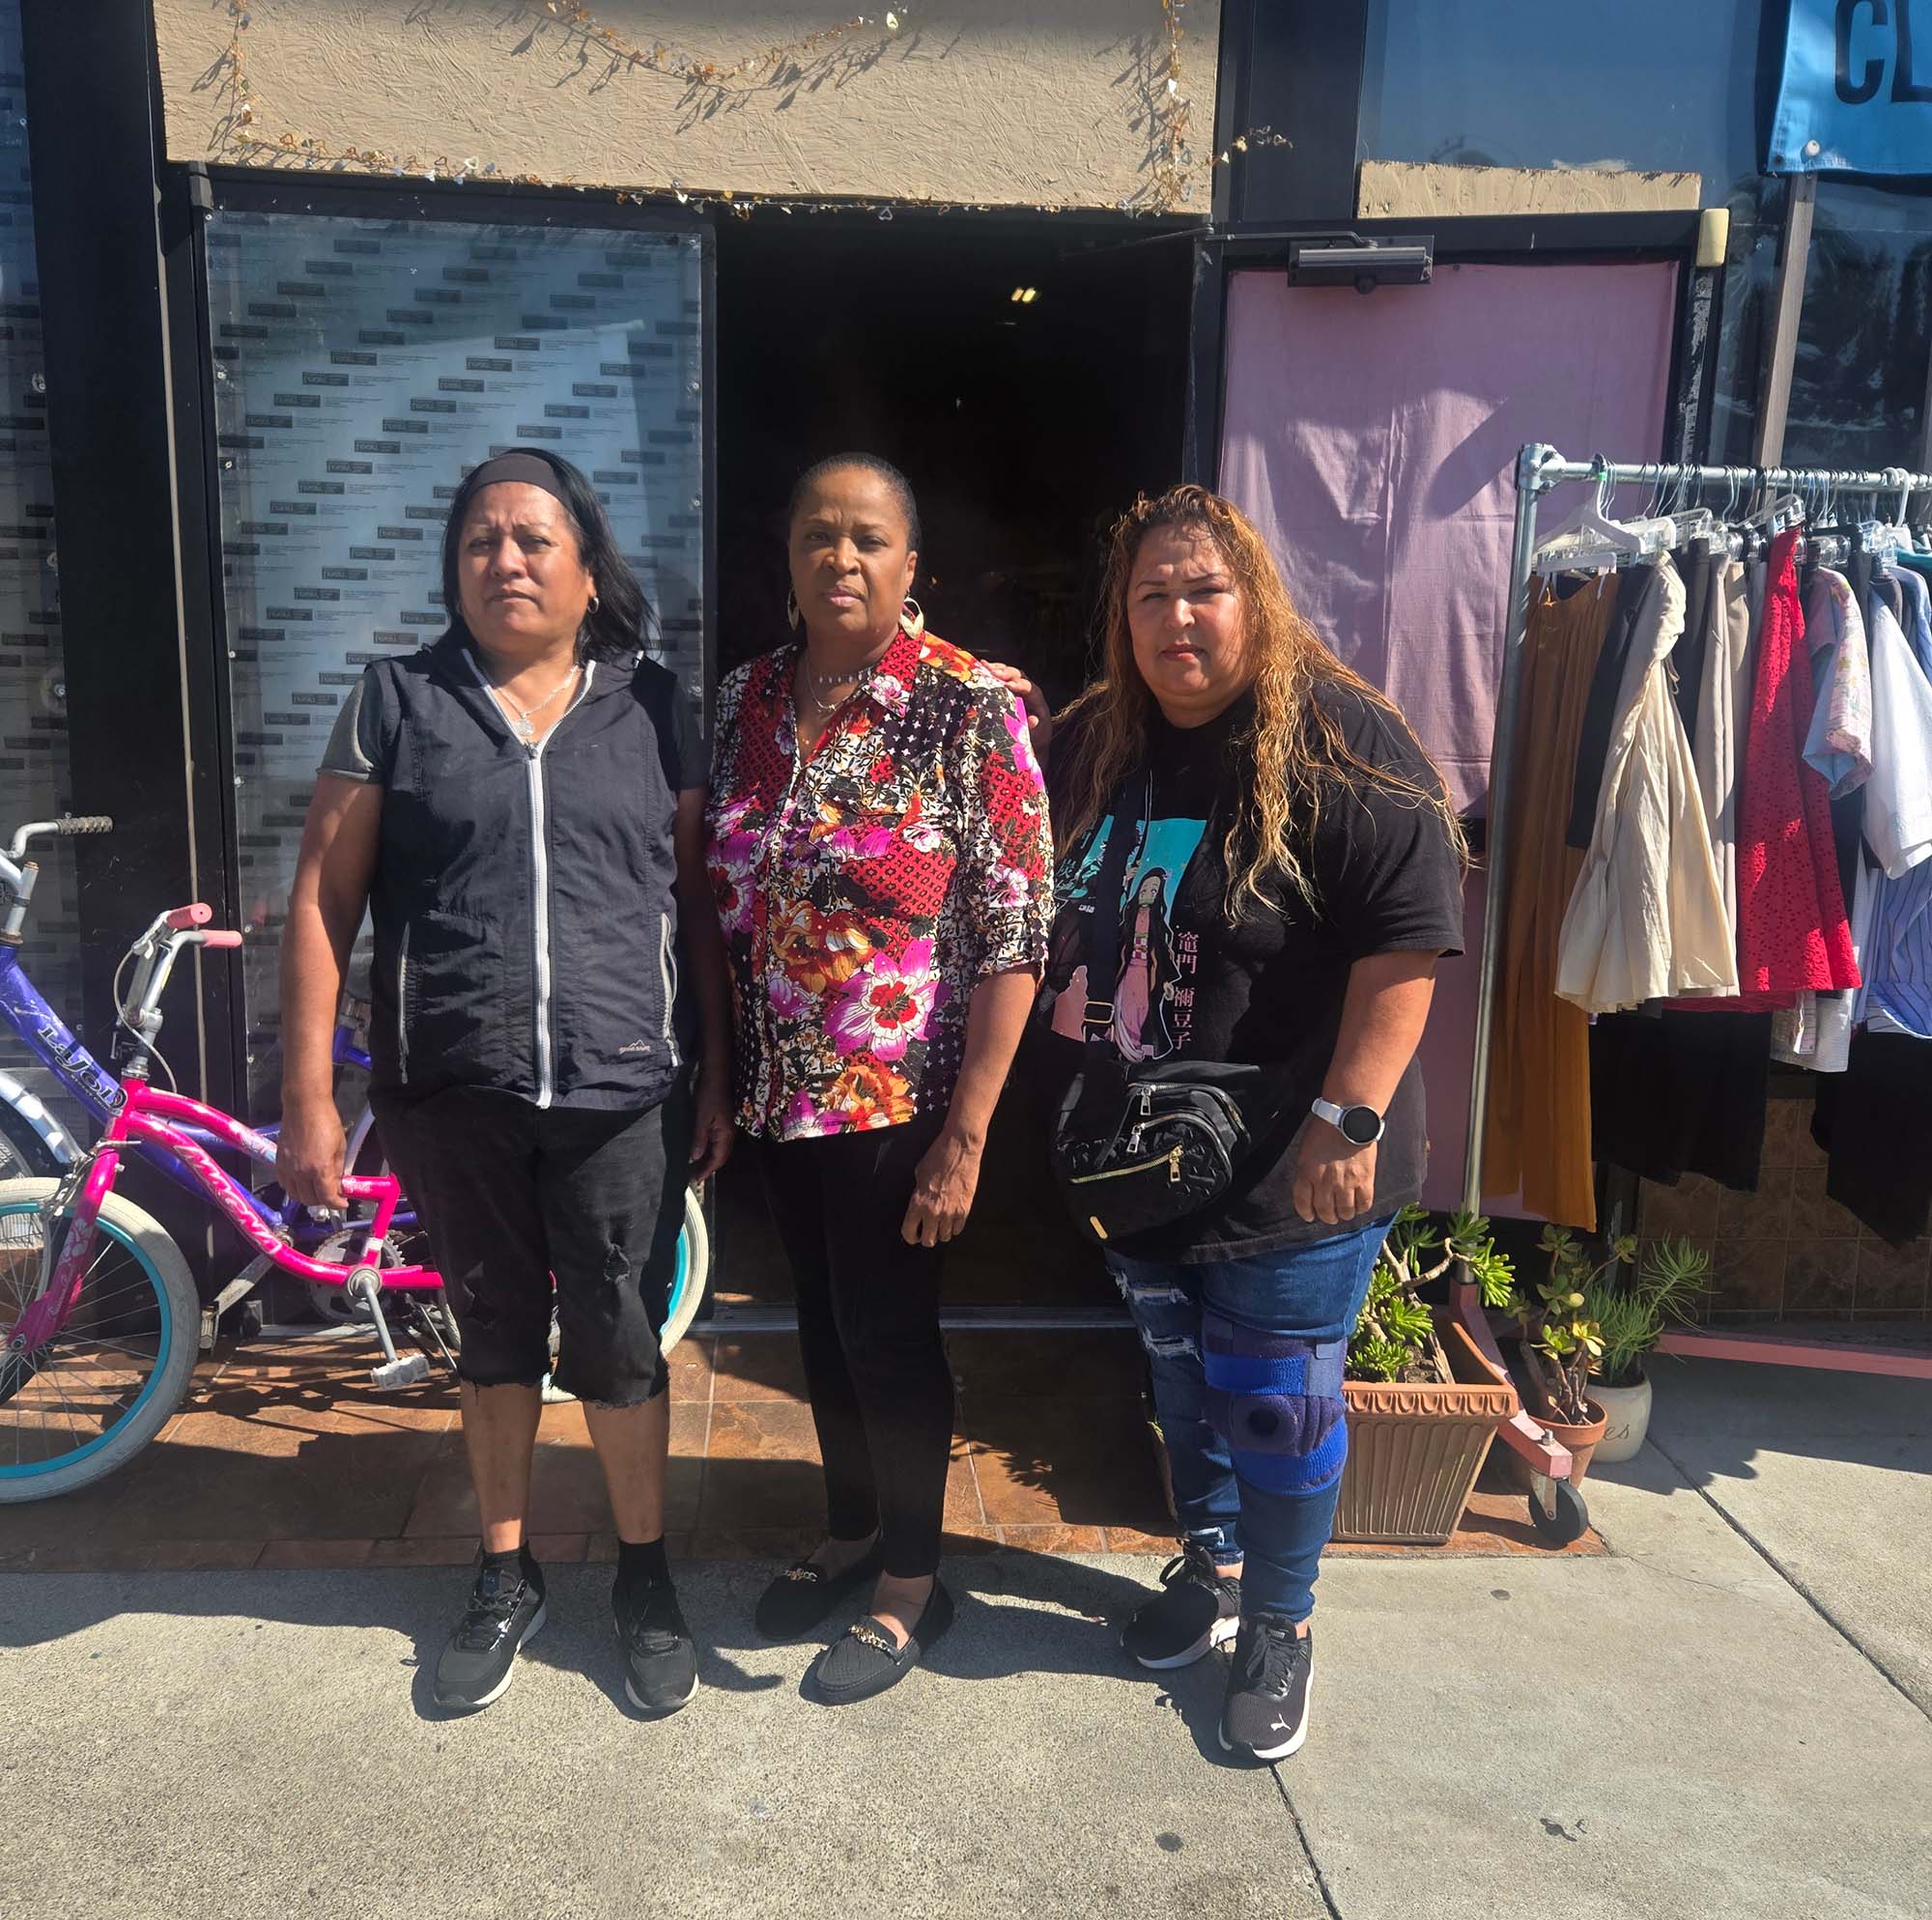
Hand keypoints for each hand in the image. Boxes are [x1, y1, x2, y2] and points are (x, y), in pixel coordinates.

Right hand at [278, 1091, 346, 1208]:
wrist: (304, 1107)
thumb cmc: (326, 1122)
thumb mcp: (340, 1147)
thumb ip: (338, 1169)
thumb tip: (338, 1184)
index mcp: (319, 1169)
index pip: (327, 1198)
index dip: (337, 1204)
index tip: (343, 1203)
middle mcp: (300, 1173)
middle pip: (309, 1200)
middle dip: (323, 1201)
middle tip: (331, 1194)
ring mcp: (287, 1168)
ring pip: (295, 1195)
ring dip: (307, 1196)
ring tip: (317, 1189)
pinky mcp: (278, 1163)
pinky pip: (285, 1183)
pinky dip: (294, 1187)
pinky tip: (303, 1180)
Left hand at [688, 1068, 734, 1184]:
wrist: (717, 1074)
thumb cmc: (709, 1094)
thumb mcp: (701, 1117)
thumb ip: (699, 1138)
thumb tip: (695, 1158)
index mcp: (725, 1134)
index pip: (717, 1159)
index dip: (707, 1171)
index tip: (695, 1181)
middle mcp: (729, 1134)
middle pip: (720, 1157)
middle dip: (708, 1168)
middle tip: (694, 1178)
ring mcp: (727, 1128)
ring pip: (720, 1150)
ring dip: (709, 1160)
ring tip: (696, 1168)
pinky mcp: (723, 1123)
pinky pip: (718, 1142)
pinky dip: (710, 1150)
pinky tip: (701, 1151)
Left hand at [902, 1125, 982, 1247]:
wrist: (961, 1148)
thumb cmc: (938, 1157)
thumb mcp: (919, 1173)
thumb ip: (918, 1193)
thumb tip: (919, 1202)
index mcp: (917, 1202)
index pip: (909, 1231)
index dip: (910, 1236)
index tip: (913, 1235)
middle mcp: (933, 1211)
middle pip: (928, 1240)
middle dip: (926, 1238)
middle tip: (927, 1232)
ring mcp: (950, 1212)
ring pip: (945, 1237)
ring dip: (941, 1232)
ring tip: (941, 1224)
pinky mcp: (965, 1209)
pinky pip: (958, 1229)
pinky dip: (954, 1227)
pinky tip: (952, 1219)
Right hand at [987, 662, 1052, 761]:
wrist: (1032, 742)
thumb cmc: (1034, 740)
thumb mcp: (1036, 737)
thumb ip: (1034, 729)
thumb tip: (1033, 719)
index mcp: (1037, 702)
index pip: (1030, 688)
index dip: (1020, 685)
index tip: (1009, 685)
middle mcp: (1028, 691)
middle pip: (1019, 676)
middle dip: (1005, 672)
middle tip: (992, 671)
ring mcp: (1017, 689)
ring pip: (1009, 673)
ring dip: (996, 669)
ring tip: (983, 666)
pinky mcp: (1007, 691)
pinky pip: (1000, 678)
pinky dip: (990, 673)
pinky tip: (979, 668)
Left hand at [1290, 1118, 1377, 1227]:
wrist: (1349, 1118)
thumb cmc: (1325, 1131)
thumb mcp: (1306, 1151)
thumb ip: (1306, 1171)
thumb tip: (1310, 1189)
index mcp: (1307, 1172)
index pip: (1302, 1202)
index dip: (1306, 1213)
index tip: (1310, 1216)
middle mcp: (1325, 1181)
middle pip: (1325, 1211)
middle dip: (1327, 1217)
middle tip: (1331, 1216)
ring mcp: (1346, 1182)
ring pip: (1345, 1212)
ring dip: (1344, 1215)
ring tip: (1345, 1212)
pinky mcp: (1365, 1179)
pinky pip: (1364, 1204)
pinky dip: (1361, 1208)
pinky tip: (1359, 1206)